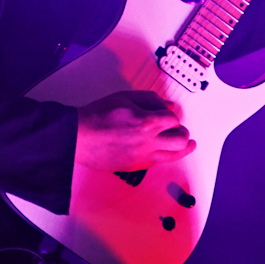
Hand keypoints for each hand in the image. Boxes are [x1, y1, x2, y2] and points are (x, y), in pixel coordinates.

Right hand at [75, 91, 194, 171]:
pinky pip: (157, 163)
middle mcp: (147, 142)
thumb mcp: (125, 97)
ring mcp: (141, 157)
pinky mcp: (134, 166)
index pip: (174, 120)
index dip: (173, 116)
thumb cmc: (98, 116)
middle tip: (181, 131)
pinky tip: (162, 151)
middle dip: (183, 134)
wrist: (78, 136)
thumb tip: (167, 105)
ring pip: (173, 157)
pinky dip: (163, 156)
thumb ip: (150, 99)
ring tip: (186, 144)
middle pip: (181, 141)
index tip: (168, 115)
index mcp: (146, 122)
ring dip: (182, 149)